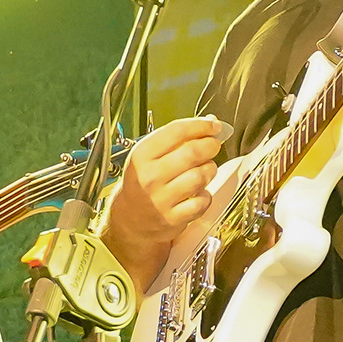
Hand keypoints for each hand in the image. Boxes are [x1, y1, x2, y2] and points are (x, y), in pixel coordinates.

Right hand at [106, 117, 228, 267]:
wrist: (129, 219)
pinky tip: (199, 192)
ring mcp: (161, 199)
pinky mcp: (173, 218)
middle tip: (213, 146)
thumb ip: (176, 139)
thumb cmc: (142, 182)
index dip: (201, 125)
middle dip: (210, 145)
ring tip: (205, 170)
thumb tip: (209, 123)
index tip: (213, 125)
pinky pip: (202, 201)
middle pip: (192, 152)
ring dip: (210, 170)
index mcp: (142, 155)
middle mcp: (150, 176)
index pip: (177, 131)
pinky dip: (206, 195)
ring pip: (200, 176)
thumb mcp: (148, 156)